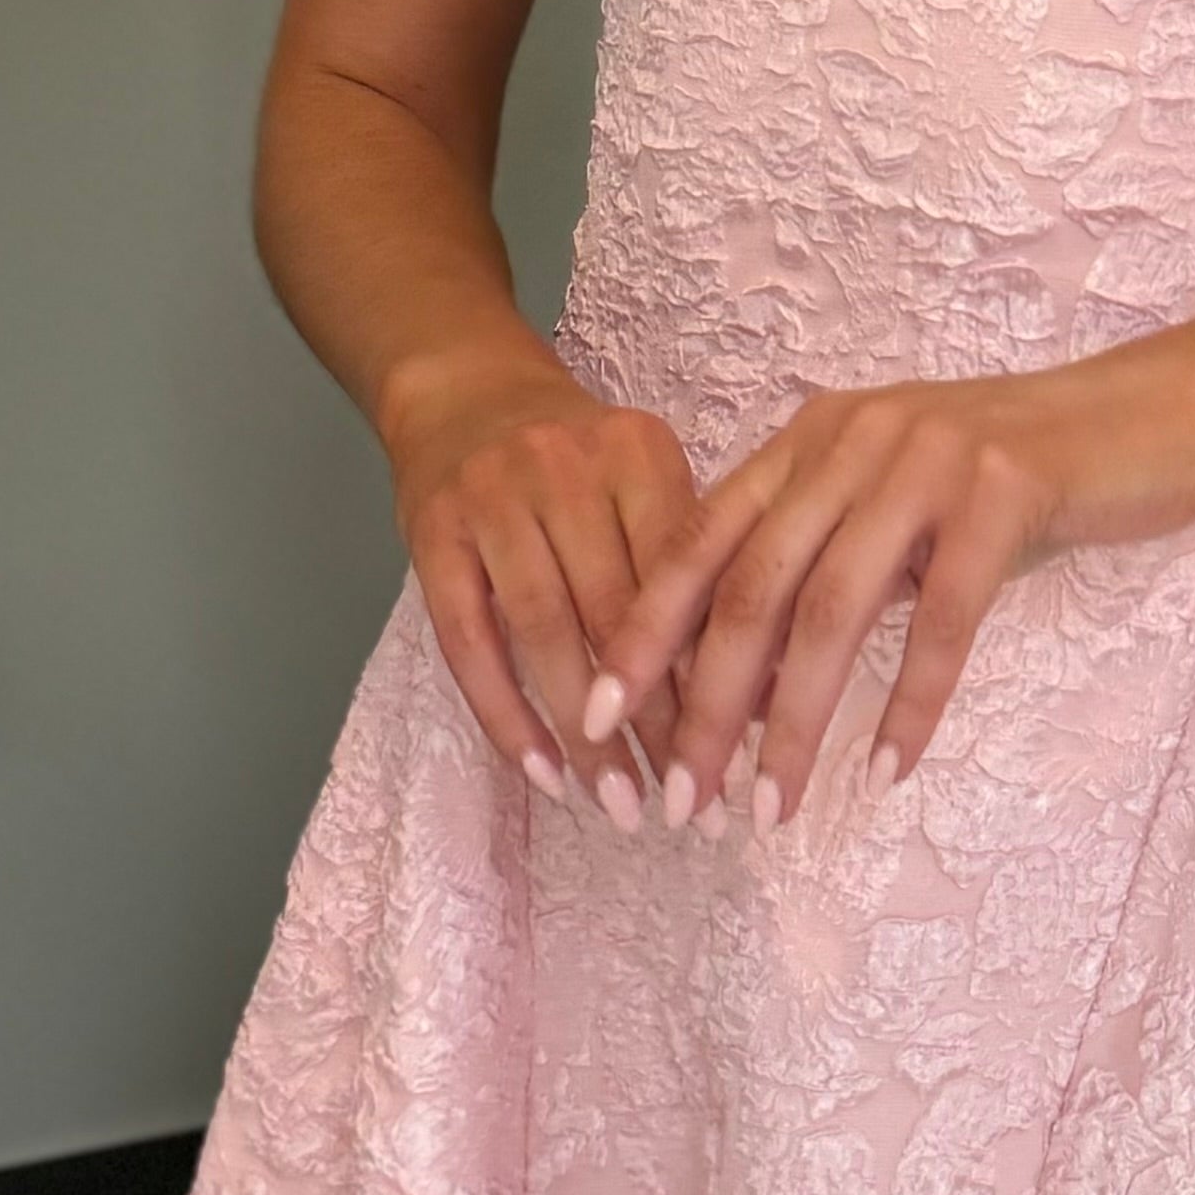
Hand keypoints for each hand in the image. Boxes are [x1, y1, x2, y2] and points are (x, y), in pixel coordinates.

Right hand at [385, 359, 705, 828]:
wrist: (464, 391)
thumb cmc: (577, 460)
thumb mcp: (644, 481)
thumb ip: (694, 568)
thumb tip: (760, 691)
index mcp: (637, 453)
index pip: (682, 575)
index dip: (710, 667)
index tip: (740, 749)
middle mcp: (566, 468)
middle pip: (617, 610)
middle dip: (658, 715)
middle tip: (692, 797)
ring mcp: (492, 500)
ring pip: (546, 630)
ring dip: (585, 730)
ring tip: (621, 803)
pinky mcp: (434, 535)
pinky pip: (469, 642)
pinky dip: (506, 715)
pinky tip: (544, 773)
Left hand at [577, 351, 1194, 834]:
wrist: (1149, 416)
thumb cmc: (1018, 475)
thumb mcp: (897, 496)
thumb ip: (823, 553)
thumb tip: (735, 674)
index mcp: (814, 436)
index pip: (700, 539)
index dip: (643, 631)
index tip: (598, 716)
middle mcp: (855, 436)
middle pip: (752, 586)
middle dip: (706, 704)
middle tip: (682, 797)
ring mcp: (929, 459)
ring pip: (834, 611)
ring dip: (795, 724)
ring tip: (772, 809)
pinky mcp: (1005, 493)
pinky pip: (944, 619)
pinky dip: (911, 702)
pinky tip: (888, 769)